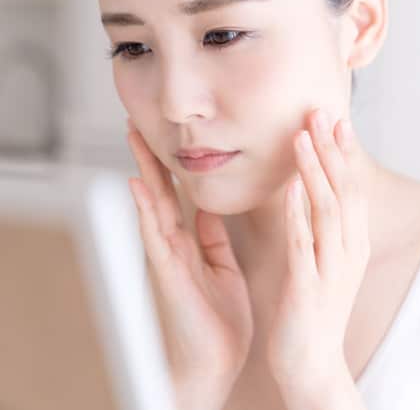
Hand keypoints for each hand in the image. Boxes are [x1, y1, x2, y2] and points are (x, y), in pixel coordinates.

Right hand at [125, 118, 253, 408]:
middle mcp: (176, 246)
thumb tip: (207, 208)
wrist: (217, 362)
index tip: (168, 136)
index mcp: (192, 244)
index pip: (181, 195)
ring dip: (143, 171)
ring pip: (153, 206)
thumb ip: (211, 238)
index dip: (174, 165)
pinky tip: (138, 185)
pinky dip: (146, 210)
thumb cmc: (220, 318)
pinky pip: (157, 236)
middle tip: (138, 121)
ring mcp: (169, 258)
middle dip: (151, 157)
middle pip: (161, 192)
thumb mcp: (221, 267)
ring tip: (133, 137)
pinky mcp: (169, 274)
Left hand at [266, 108, 369, 394]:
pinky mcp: (309, 288)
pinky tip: (290, 189)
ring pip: (328, 209)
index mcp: (353, 243)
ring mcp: (331, 269)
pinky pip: (305, 244)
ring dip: (316, 171)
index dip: (343, 151)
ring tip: (302, 138)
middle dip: (332, 149)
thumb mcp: (327, 260)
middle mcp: (349, 251)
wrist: (312, 364)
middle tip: (320, 111)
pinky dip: (299, 214)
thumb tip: (313, 187)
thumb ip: (323, 225)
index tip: (333, 117)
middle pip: (345, 190)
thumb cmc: (314, 309)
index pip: (352, 187)